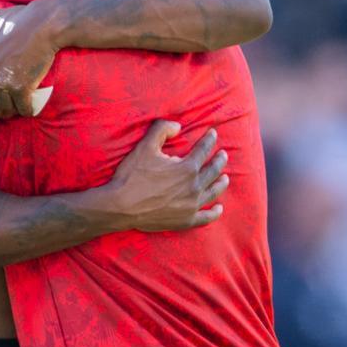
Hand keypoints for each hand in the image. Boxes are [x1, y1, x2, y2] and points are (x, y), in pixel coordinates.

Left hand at [0, 2, 63, 126]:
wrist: (43, 25)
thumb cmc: (17, 20)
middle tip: (9, 100)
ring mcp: (3, 84)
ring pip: (7, 109)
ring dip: (15, 108)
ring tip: (22, 97)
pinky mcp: (21, 88)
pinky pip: (24, 109)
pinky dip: (29, 109)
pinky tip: (32, 104)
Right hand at [103, 120, 227, 230]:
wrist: (121, 207)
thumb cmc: (132, 176)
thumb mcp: (145, 146)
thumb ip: (162, 130)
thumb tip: (178, 126)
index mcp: (187, 168)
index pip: (203, 150)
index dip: (209, 140)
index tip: (213, 134)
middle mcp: (194, 187)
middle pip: (213, 170)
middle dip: (219, 160)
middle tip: (223, 154)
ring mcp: (191, 205)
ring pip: (213, 192)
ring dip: (221, 183)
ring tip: (225, 178)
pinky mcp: (186, 221)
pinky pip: (206, 217)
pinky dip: (214, 212)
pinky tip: (219, 208)